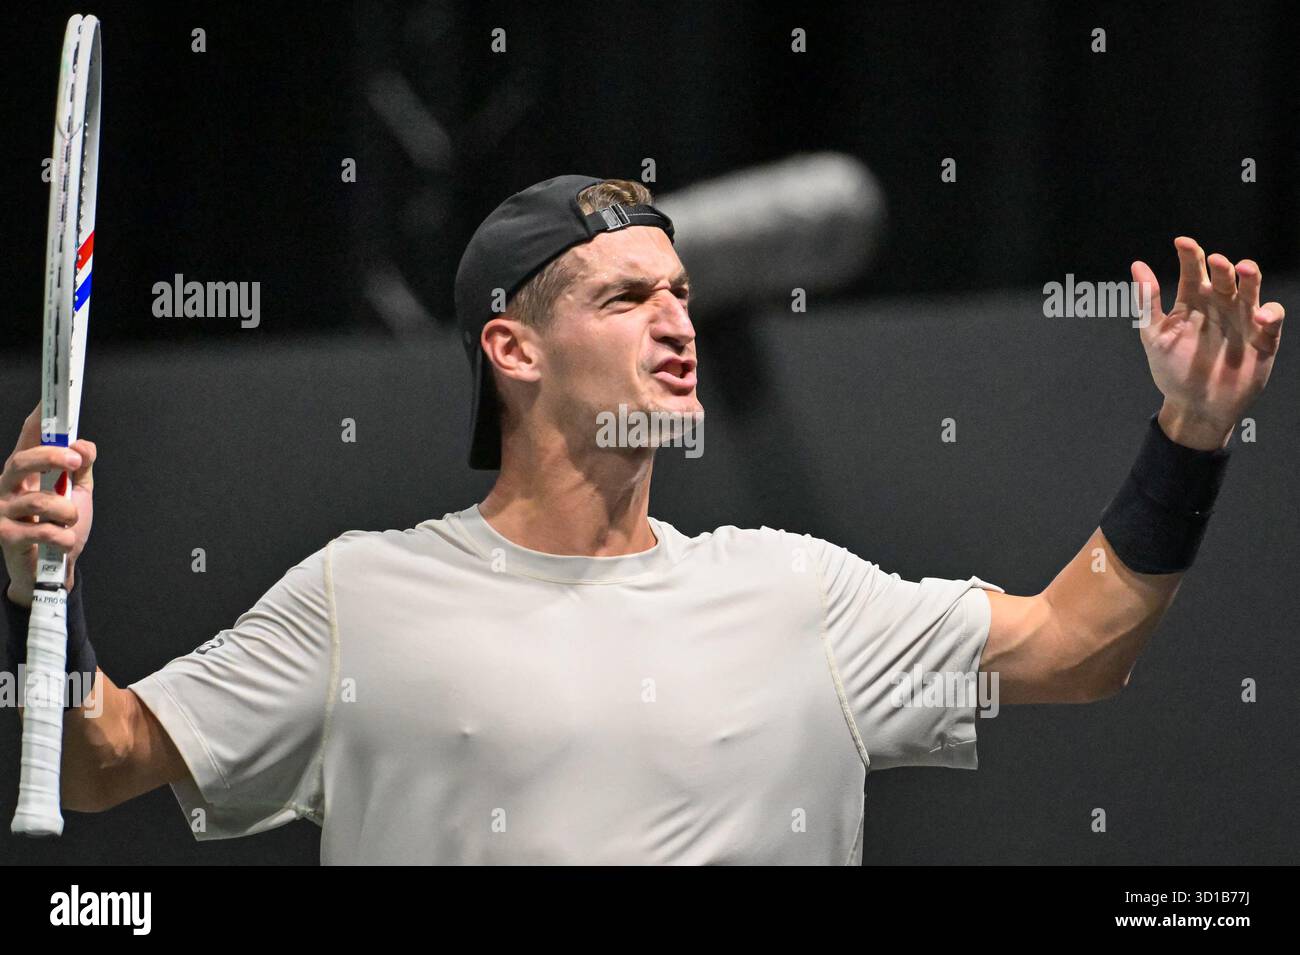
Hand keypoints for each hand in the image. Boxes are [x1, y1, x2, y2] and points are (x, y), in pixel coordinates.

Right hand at [0, 403, 96, 605]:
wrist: (53, 569)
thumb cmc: (61, 526)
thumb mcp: (77, 493)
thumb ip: (81, 468)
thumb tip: (84, 444)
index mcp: (26, 472)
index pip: (27, 438)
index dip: (37, 420)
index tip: (50, 402)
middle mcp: (8, 487)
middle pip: (22, 459)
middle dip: (52, 457)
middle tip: (76, 462)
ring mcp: (4, 512)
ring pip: (39, 500)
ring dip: (68, 512)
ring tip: (71, 521)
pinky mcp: (6, 537)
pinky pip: (44, 530)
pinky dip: (65, 536)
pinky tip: (65, 541)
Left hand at [1131, 237, 1284, 448]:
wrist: (1195, 406)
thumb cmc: (1172, 371)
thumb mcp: (1154, 336)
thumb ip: (1147, 302)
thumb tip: (1137, 265)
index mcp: (1192, 302)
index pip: (1193, 271)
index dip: (1189, 254)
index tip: (1181, 242)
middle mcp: (1219, 305)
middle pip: (1225, 276)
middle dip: (1221, 265)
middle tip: (1215, 260)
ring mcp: (1243, 319)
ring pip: (1251, 289)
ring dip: (1250, 277)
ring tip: (1243, 269)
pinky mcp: (1263, 337)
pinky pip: (1272, 317)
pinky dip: (1270, 312)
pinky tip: (1259, 316)